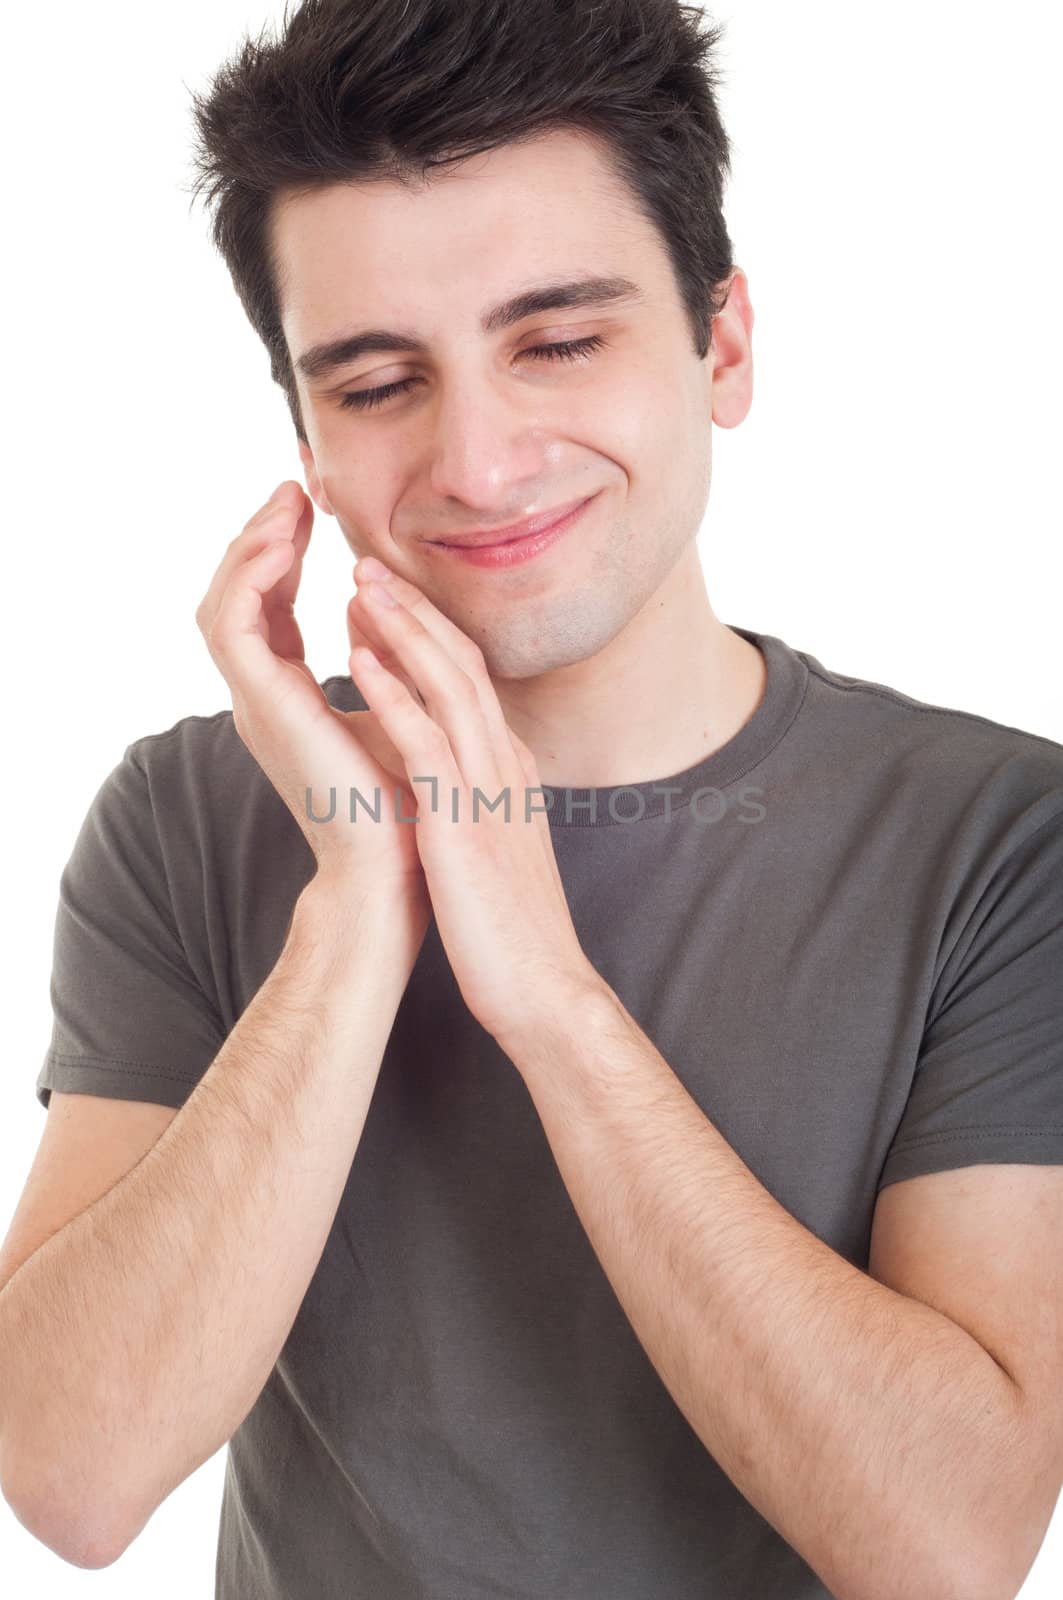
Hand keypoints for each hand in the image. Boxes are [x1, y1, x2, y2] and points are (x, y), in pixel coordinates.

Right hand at [195, 482, 430, 936]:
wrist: (395, 870)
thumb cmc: (404, 802)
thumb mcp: (389, 707)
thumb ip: (371, 655)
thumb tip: (368, 602)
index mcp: (287, 697)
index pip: (268, 606)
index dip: (283, 551)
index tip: (311, 505)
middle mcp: (261, 697)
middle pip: (236, 596)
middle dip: (261, 537)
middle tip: (294, 488)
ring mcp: (256, 703)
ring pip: (223, 603)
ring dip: (251, 547)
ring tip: (287, 504)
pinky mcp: (263, 706)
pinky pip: (234, 625)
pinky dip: (252, 579)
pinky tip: (286, 544)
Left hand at [346, 557, 599, 1043]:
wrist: (545, 985)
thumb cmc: (513, 927)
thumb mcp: (499, 842)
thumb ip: (480, 797)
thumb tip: (449, 775)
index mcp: (510, 767)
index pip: (471, 681)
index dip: (430, 633)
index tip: (389, 600)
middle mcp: (503, 764)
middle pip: (461, 664)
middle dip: (415, 609)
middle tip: (370, 563)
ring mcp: (487, 790)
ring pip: (447, 687)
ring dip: (403, 630)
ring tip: (361, 584)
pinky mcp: (462, 823)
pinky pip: (425, 744)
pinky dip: (395, 695)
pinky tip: (361, 659)